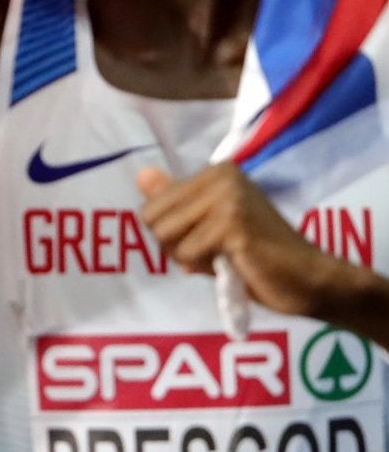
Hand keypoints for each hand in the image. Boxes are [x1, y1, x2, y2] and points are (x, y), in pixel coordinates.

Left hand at [138, 163, 371, 321]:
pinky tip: (237, 264)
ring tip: (226, 257)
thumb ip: (177, 202)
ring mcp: (227, 198)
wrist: (310, 279)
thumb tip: (141, 175)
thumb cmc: (258, 257)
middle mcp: (220, 176)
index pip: (152, 207)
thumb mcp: (210, 226)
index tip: (208, 240)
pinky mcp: (233, 224)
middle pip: (152, 219)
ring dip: (190, 258)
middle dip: (176, 247)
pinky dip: (206, 268)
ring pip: (166, 236)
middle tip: (215, 252)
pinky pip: (187, 253)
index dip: (171, 235)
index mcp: (215, 172)